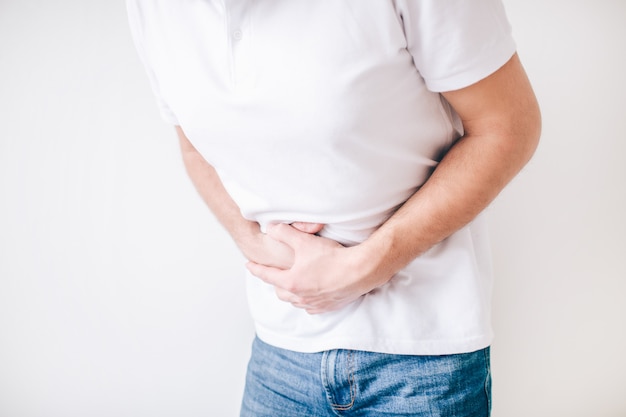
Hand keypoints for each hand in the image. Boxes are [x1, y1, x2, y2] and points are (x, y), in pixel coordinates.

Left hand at [246, 223, 379, 313]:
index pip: (267, 275)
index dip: (256, 269)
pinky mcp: (329, 307)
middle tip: (274, 274)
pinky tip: (311, 294)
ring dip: (290, 293)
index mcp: (291, 282)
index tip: (249, 265)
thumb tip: (271, 228)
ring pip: (295, 301)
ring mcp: (314, 303)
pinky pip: (311, 307)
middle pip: (280, 292)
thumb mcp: (304, 240)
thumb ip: (284, 233)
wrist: (360, 271)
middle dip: (275, 282)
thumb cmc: (332, 256)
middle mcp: (300, 296)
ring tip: (292, 284)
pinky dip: (306, 301)